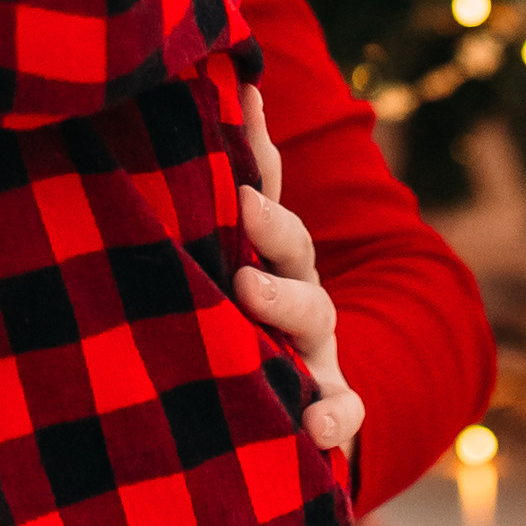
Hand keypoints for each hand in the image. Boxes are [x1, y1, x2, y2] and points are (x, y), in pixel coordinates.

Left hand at [230, 86, 364, 465]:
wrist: (285, 410)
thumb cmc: (230, 325)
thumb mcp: (218, 266)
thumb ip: (197, 206)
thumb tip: (182, 118)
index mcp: (269, 253)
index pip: (264, 188)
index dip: (256, 144)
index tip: (243, 96)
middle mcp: (297, 290)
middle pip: (294, 248)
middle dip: (271, 223)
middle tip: (242, 203)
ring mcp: (316, 347)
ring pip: (314, 315)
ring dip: (285, 302)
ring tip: (249, 291)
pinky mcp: (330, 404)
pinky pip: (343, 410)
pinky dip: (333, 418)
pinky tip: (314, 429)